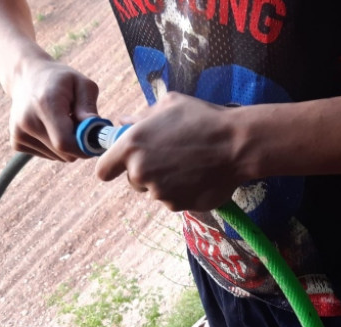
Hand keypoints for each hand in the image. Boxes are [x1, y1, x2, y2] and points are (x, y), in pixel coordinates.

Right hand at [8, 55, 98, 160]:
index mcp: (45, 105)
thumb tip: (95, 129)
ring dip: (68, 146)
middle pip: (64, 153)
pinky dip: (56, 148)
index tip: (95, 140)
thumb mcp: (82, 84)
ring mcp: (19, 133)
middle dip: (79, 146)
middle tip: (82, 127)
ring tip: (64, 124)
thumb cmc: (61, 81)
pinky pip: (49, 156)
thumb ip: (89, 106)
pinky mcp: (16, 142)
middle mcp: (28, 121)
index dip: (85, 147)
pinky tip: (52, 129)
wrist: (27, 77)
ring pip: (59, 157)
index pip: (65, 143)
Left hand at [95, 92, 249, 211]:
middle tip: (168, 158)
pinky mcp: (178, 205)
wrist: (237, 145)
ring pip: (155, 191)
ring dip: (166, 182)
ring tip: (189, 165)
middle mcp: (141, 172)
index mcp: (131, 146)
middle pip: (133, 181)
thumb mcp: (169, 105)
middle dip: (145, 172)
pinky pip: (174, 200)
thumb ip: (140, 117)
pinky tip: (198, 175)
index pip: (103, 170)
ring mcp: (160, 192)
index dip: (112, 166)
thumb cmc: (203, 119)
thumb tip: (122, 123)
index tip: (122, 164)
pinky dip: (183, 192)